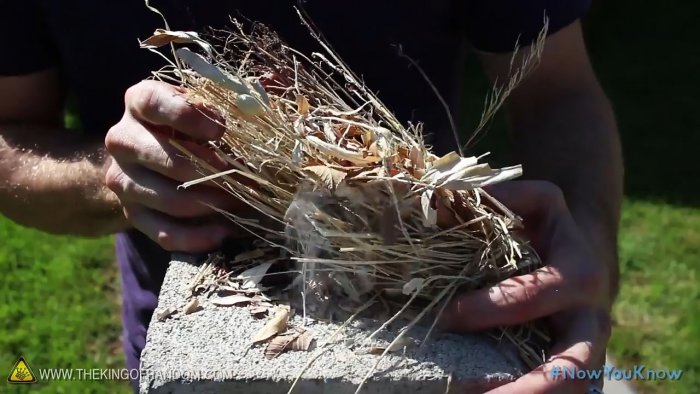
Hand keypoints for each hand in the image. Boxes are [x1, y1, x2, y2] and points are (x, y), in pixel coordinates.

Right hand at [105, 80, 246, 251]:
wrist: (149, 159)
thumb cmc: (186, 126)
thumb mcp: (198, 109)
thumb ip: (214, 112)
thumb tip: (243, 126)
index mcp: (138, 102)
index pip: (153, 104)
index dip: (187, 117)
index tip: (220, 130)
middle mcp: (122, 140)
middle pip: (167, 160)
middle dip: (212, 173)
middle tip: (244, 178)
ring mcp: (122, 179)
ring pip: (170, 199)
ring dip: (212, 204)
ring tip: (240, 202)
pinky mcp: (131, 213)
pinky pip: (164, 232)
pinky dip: (197, 237)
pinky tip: (223, 232)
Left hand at [441, 180, 612, 393]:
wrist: (588, 255)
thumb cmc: (548, 230)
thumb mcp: (536, 203)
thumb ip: (500, 197)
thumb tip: (441, 196)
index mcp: (578, 273)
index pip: (532, 295)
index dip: (491, 307)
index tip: (448, 315)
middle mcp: (591, 319)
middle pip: (574, 363)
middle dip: (531, 385)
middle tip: (478, 393)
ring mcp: (589, 352)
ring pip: (574, 388)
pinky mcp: (579, 372)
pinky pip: (565, 393)